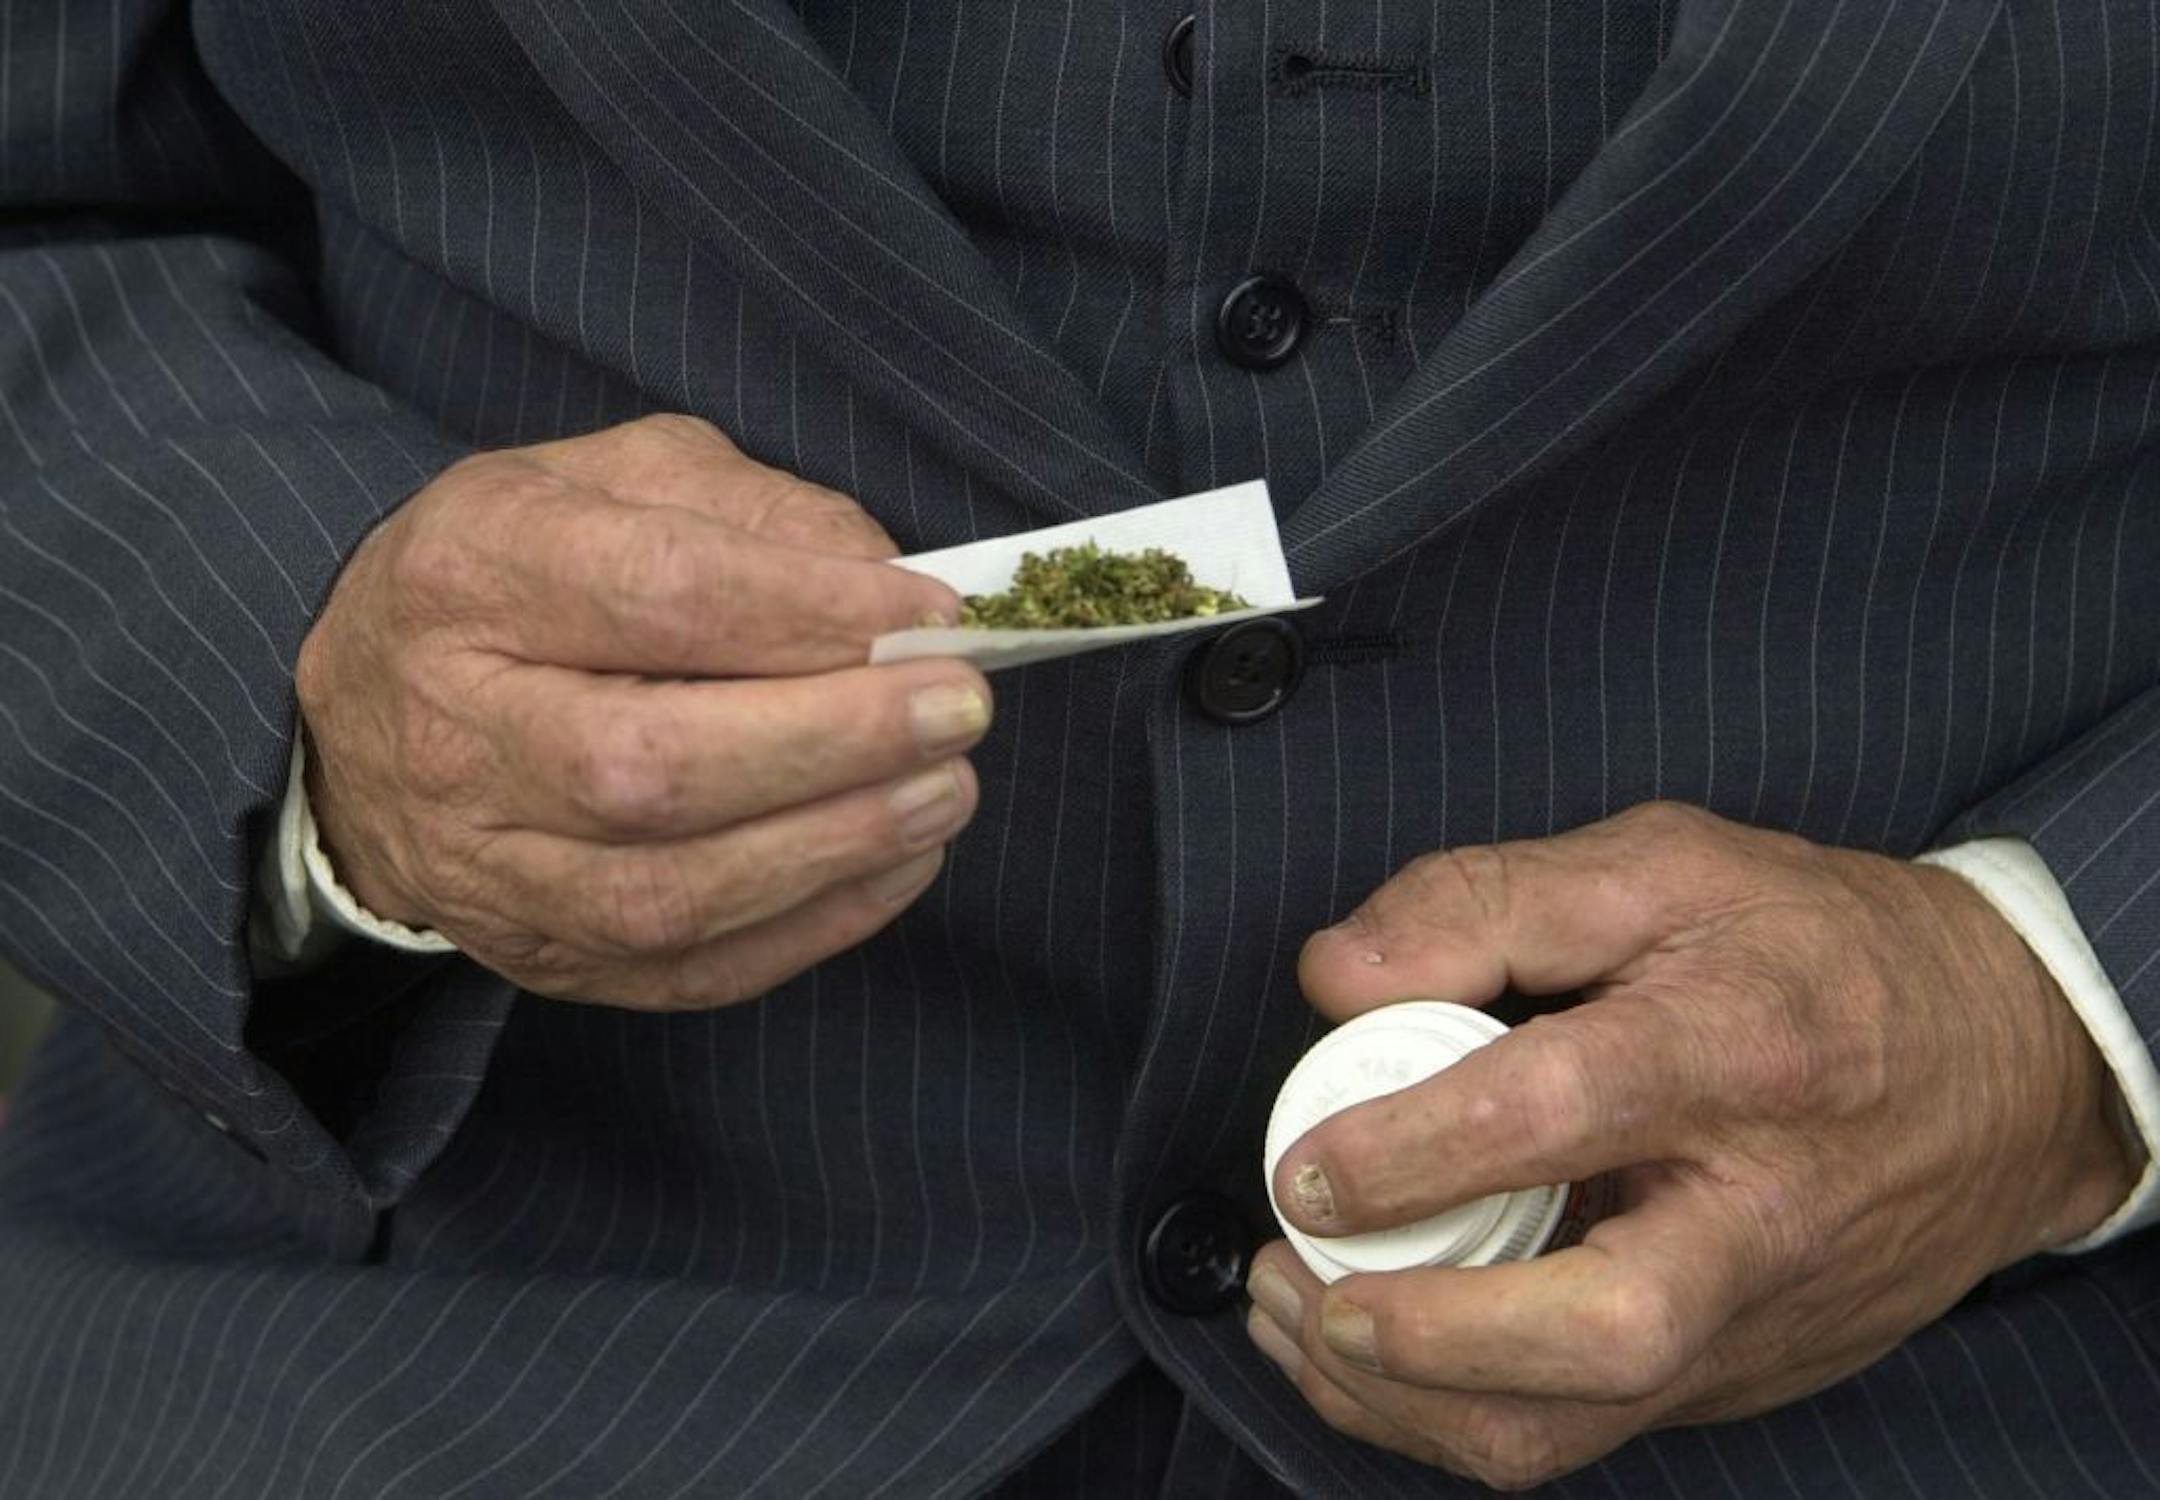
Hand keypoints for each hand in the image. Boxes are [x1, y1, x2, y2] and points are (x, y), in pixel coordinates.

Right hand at [296, 414, 986, 1009]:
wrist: (366, 711)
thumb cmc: (527, 575)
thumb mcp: (620, 482)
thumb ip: (756, 515)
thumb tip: (890, 588)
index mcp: (471, 573)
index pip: (655, 595)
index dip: (810, 612)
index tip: (929, 616)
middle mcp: (456, 727)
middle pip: (649, 763)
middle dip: (833, 741)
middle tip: (960, 710)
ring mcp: (486, 865)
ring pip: (667, 889)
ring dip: (835, 845)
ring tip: (947, 790)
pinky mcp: (537, 954)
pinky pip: (686, 968)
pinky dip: (812, 926)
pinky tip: (896, 864)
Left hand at [1247, 802, 2136, 1489]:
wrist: (2006, 1068)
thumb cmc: (1822, 952)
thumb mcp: (1665, 868)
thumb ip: (1487, 903)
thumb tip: (1337, 976)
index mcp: (1739, 1052)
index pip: (1560, 1113)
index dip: (1411, 1147)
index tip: (1306, 1165)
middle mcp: (1757, 1214)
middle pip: (1598, 1331)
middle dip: (1424, 1336)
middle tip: (1306, 1282)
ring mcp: (1753, 1315)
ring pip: (1578, 1423)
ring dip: (1411, 1402)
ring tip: (1301, 1320)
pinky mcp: (1739, 1370)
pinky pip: (1583, 1431)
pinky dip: (1455, 1411)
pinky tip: (1373, 1350)